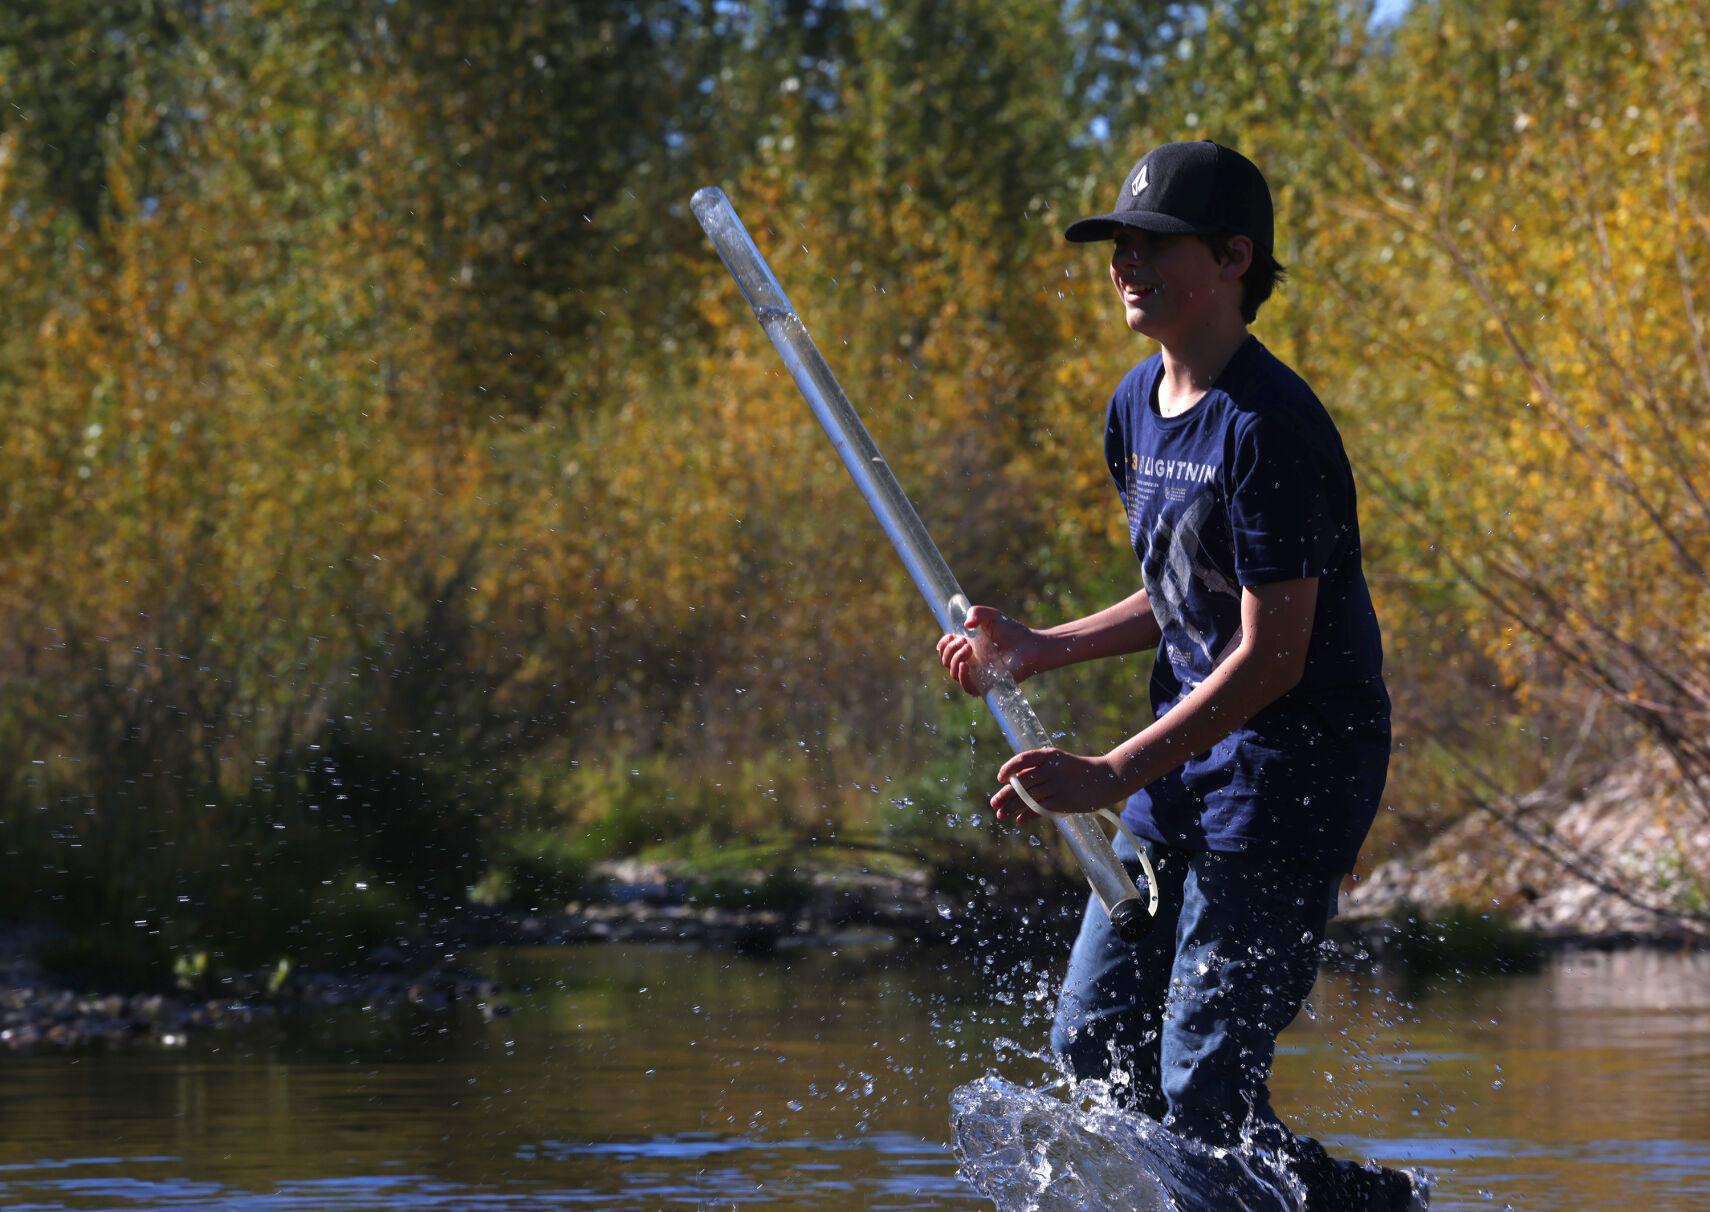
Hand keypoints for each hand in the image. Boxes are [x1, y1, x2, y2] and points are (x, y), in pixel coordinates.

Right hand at [935, 605, 1041, 695]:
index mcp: (968, 647)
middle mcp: (971, 662)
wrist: (1029, 645)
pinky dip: (962, 677)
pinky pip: (968, 688)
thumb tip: (966, 626)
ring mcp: (978, 675)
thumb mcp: (991, 616)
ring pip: (954, 675)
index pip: (946, 651)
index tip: (950, 636)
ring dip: (955, 660)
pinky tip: (965, 665)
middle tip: (964, 641)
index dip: (943, 645)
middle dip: (949, 650)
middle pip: (946, 662)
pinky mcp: (987, 686)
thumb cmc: (1012, 631)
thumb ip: (976, 612)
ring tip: (968, 647)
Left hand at [990, 748, 1124, 823]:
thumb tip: (1013, 783)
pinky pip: (1040, 809)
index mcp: (1049, 755)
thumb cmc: (1077, 771)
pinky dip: (1028, 815)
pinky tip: (1019, 820)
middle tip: (993, 803)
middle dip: (1005, 794)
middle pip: (1022, 782)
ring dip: (1012, 808)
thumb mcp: (1059, 763)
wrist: (1105, 779)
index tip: (1000, 779)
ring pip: (1028, 798)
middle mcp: (1052, 769)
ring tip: (1001, 815)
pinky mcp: (1063, 801)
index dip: (1009, 768)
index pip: (1023, 759)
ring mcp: (1057, 785)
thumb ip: (1038, 770)